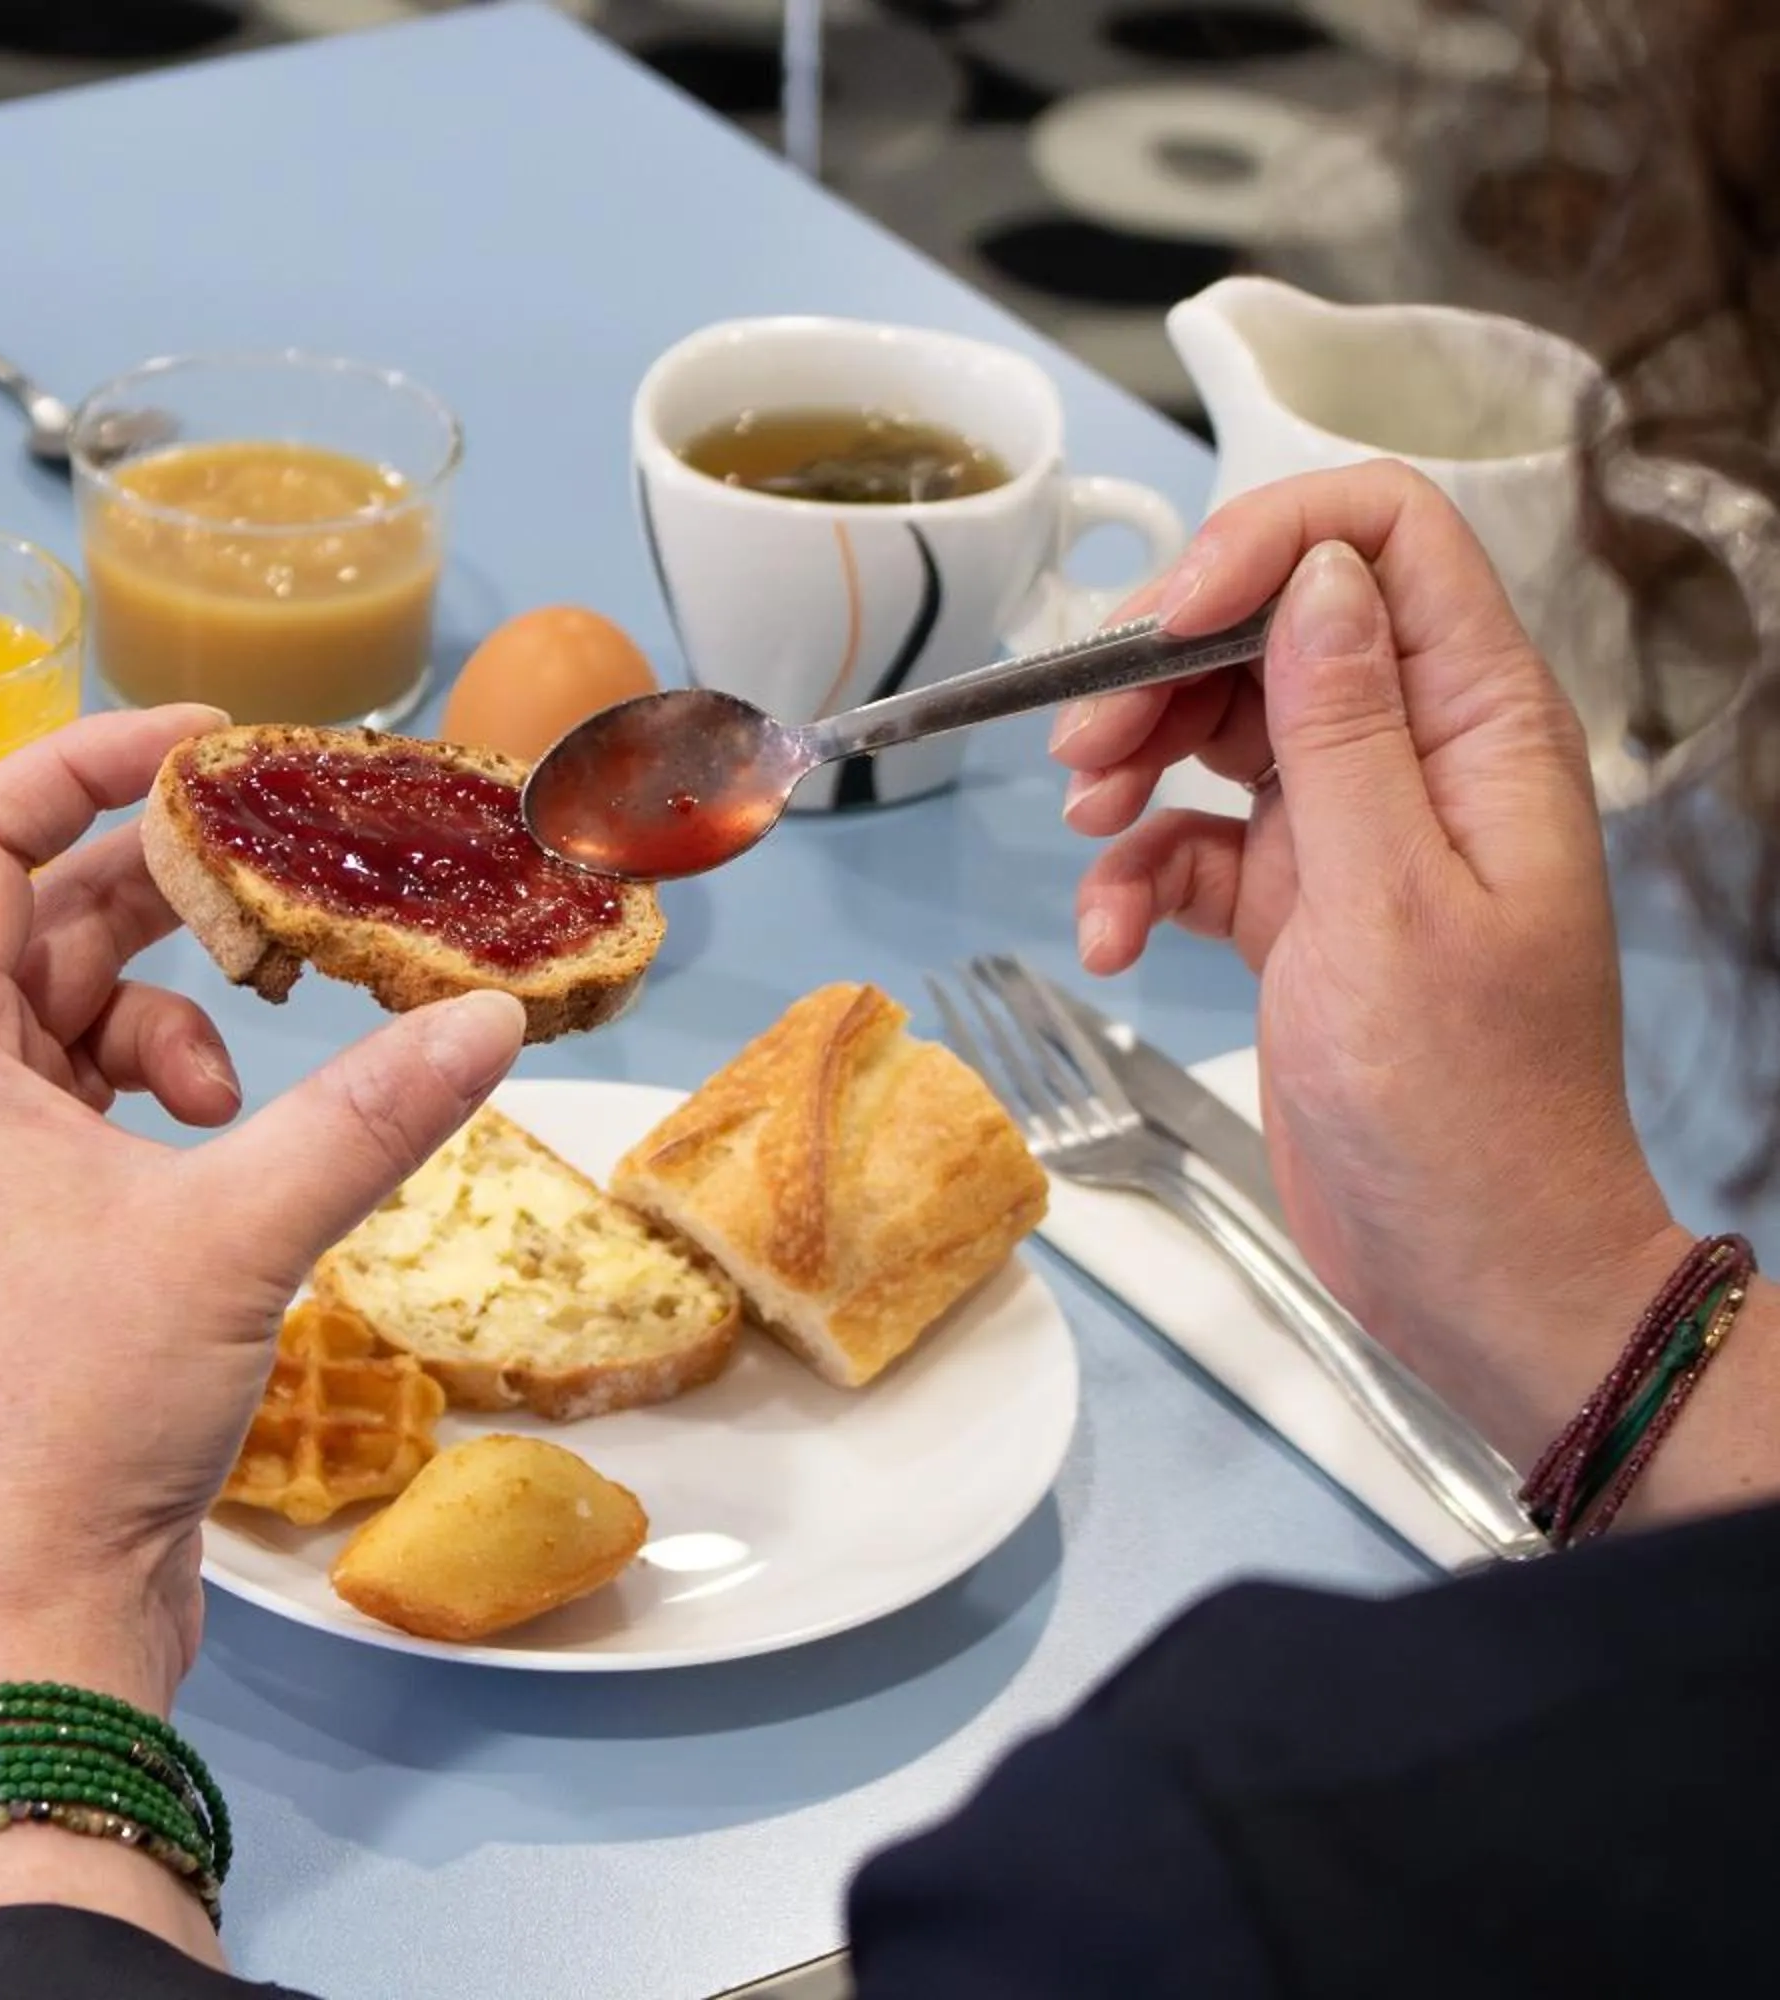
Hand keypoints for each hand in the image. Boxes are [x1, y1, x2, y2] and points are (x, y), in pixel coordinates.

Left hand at [0, 705, 524, 1719]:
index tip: (209, 746)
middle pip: (42, 921)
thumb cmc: (78, 1416)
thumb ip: (365, 1115)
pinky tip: (239, 1147)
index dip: (81, 765)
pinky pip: (101, 1109)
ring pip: (79, 1020)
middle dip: (167, 894)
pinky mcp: (34, 1240)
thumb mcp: (236, 1238)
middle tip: (288, 884)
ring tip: (252, 1079)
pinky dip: (177, 1101)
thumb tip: (489, 1019)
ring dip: (180, 1016)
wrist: (30, 1610)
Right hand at [1050, 461, 1687, 1461]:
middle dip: (1161, 668)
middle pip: (1273, 625)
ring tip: (1086, 828)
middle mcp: (1421, 759)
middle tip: (1084, 750)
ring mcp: (1356, 833)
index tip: (1160, 628)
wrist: (1473, 1270)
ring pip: (1217, 728)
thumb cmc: (1466, 1110)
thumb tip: (1312, 580)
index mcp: (1482, 729)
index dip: (1263, 549)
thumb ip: (1344, 730)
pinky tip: (1114, 942)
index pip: (1385, 542)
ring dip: (1132, 765)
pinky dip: (1136, 880)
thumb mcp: (1390, 903)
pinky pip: (1191, 844)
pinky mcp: (1298, 908)